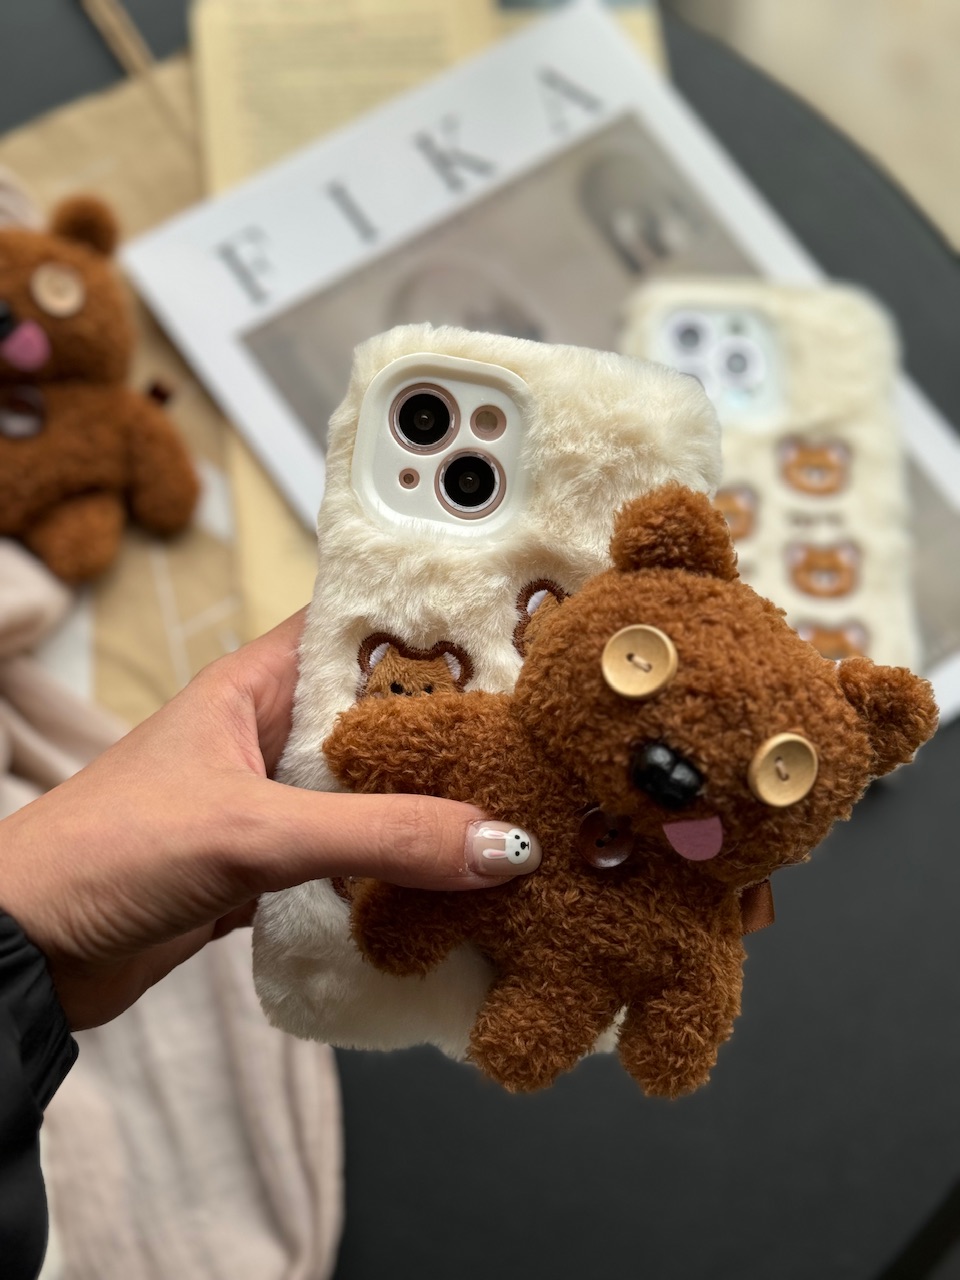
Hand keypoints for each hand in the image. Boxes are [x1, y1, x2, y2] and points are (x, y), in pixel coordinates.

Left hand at [0, 611, 530, 1029]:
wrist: (26, 952)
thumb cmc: (105, 853)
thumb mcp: (254, 832)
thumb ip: (379, 836)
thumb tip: (499, 843)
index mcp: (256, 686)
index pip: (357, 631)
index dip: (430, 627)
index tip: (513, 634)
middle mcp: (268, 736)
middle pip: (378, 721)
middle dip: (451, 732)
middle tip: (537, 738)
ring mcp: (269, 805)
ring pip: (370, 795)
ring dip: (429, 811)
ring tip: (518, 810)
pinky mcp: (268, 872)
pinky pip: (351, 862)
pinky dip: (396, 875)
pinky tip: (452, 887)